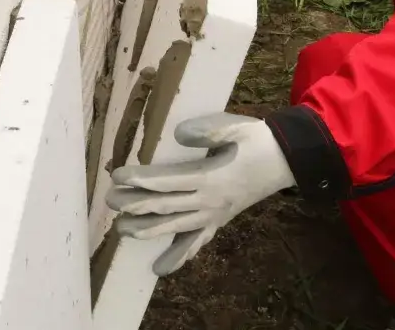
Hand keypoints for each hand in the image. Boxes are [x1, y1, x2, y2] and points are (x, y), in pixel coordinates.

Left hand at [105, 113, 295, 275]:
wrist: (285, 160)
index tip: (118, 175)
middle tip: (109, 201)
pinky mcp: (219, 221)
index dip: (141, 179)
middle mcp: (208, 201)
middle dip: (135, 205)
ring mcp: (213, 215)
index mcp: (210, 177)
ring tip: (121, 231)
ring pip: (175, 227)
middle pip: (165, 206)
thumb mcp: (234, 126)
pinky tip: (161, 269)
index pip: (167, 181)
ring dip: (147, 231)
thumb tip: (177, 134)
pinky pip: (197, 243)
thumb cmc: (256, 140)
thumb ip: (207, 130)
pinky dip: (179, 256)